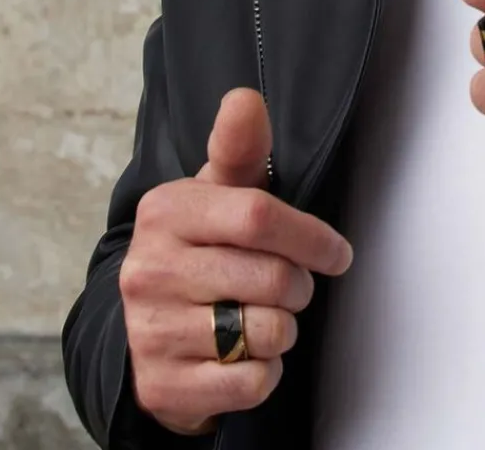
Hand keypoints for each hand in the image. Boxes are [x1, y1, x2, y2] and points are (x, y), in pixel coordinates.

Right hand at [118, 88, 354, 436]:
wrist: (146, 333)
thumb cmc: (201, 248)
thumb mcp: (217, 192)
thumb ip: (239, 147)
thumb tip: (245, 98)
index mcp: (166, 211)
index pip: (259, 216)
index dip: (312, 236)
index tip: (337, 252)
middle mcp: (148, 270)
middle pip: (272, 278)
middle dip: (299, 286)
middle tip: (291, 286)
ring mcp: (150, 331)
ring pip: (265, 332)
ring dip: (282, 330)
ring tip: (262, 317)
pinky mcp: (161, 386)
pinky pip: (250, 382)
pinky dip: (264, 372)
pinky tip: (244, 355)